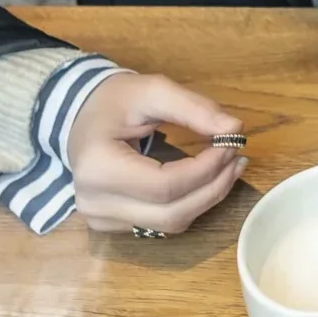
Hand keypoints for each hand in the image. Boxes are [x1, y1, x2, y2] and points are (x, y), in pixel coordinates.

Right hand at [68, 73, 246, 234]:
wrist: (80, 115)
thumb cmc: (114, 100)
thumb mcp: (153, 91)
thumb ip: (193, 108)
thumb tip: (234, 129)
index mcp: (98, 167)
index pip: (166, 185)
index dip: (207, 169)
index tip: (232, 145)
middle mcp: (94, 202)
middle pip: (171, 213)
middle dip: (213, 188)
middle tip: (237, 159)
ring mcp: (99, 219)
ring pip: (169, 224)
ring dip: (206, 199)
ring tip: (227, 169)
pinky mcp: (109, 225)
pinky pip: (160, 224)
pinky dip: (188, 205)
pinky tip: (202, 182)